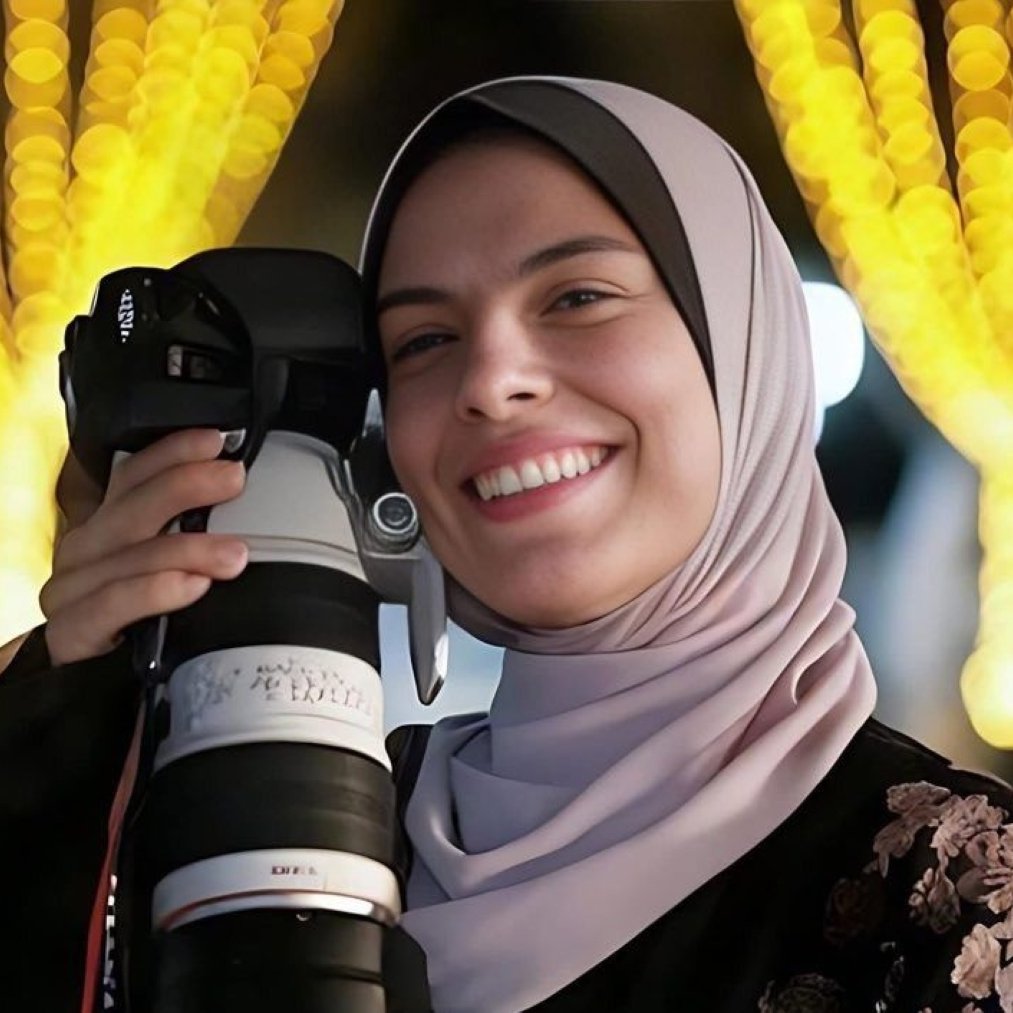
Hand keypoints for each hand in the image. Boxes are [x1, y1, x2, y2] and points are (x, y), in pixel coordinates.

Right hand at [41, 429, 249, 665]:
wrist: (86, 692)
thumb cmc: (137, 623)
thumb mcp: (166, 572)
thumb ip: (193, 538)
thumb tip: (244, 503)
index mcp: (109, 529)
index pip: (132, 476)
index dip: (172, 452)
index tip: (215, 441)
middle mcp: (86, 550)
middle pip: (132, 505)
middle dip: (187, 486)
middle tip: (234, 480)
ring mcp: (72, 590)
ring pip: (130, 555)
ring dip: (187, 548)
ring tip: (234, 553)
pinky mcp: (71, 632)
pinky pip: (112, 604)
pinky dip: (154, 591)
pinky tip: (192, 586)